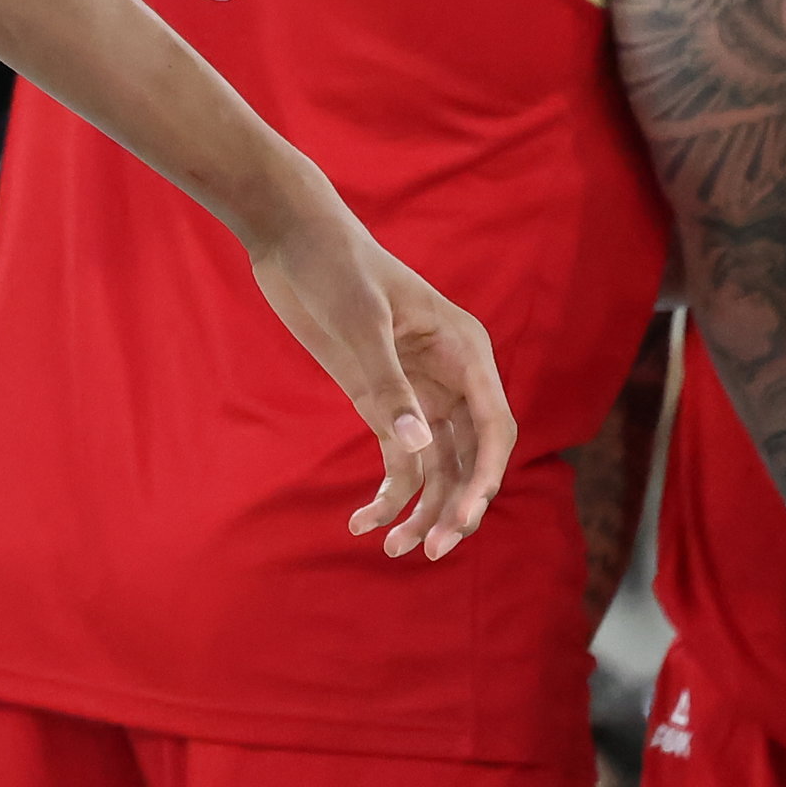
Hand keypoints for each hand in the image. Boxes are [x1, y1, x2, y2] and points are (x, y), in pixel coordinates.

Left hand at [241, 188, 515, 559]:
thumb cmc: (334, 265)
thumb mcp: (360, 322)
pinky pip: (399, 458)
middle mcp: (452, 378)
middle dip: (456, 505)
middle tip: (432, 549)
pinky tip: (362, 522)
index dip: (487, 476)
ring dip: (422, 509)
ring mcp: (418, 393)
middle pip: (471, 457)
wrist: (291, 236)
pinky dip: (387, 492)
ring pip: (438, 466)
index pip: (494, 427)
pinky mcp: (383, 400)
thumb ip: (386, 386)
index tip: (465, 515)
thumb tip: (416, 447)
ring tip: (395, 550)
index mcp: (465, 352)